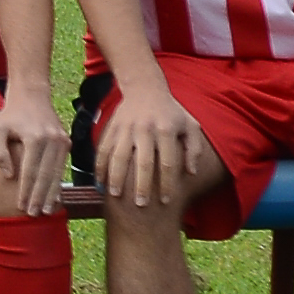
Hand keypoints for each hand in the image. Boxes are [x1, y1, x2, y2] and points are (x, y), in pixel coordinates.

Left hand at [0, 90, 71, 218]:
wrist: (32, 95)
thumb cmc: (11, 114)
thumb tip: (8, 176)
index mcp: (35, 137)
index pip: (30, 170)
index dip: (26, 191)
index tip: (21, 206)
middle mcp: (52, 140)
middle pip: (46, 175)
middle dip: (40, 197)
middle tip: (34, 215)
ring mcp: (62, 141)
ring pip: (57, 173)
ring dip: (51, 194)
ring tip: (46, 211)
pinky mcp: (67, 142)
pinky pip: (62, 167)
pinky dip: (58, 183)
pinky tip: (55, 197)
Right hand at [99, 70, 212, 210]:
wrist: (145, 88)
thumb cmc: (171, 111)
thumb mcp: (190, 125)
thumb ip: (194, 148)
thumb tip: (191, 172)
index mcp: (166, 130)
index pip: (167, 162)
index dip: (166, 183)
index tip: (166, 201)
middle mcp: (145, 129)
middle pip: (143, 162)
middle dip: (141, 185)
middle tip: (141, 205)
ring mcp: (126, 128)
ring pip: (119, 156)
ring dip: (116, 177)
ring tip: (115, 195)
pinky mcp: (112, 127)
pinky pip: (104, 149)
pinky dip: (100, 166)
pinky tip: (100, 181)